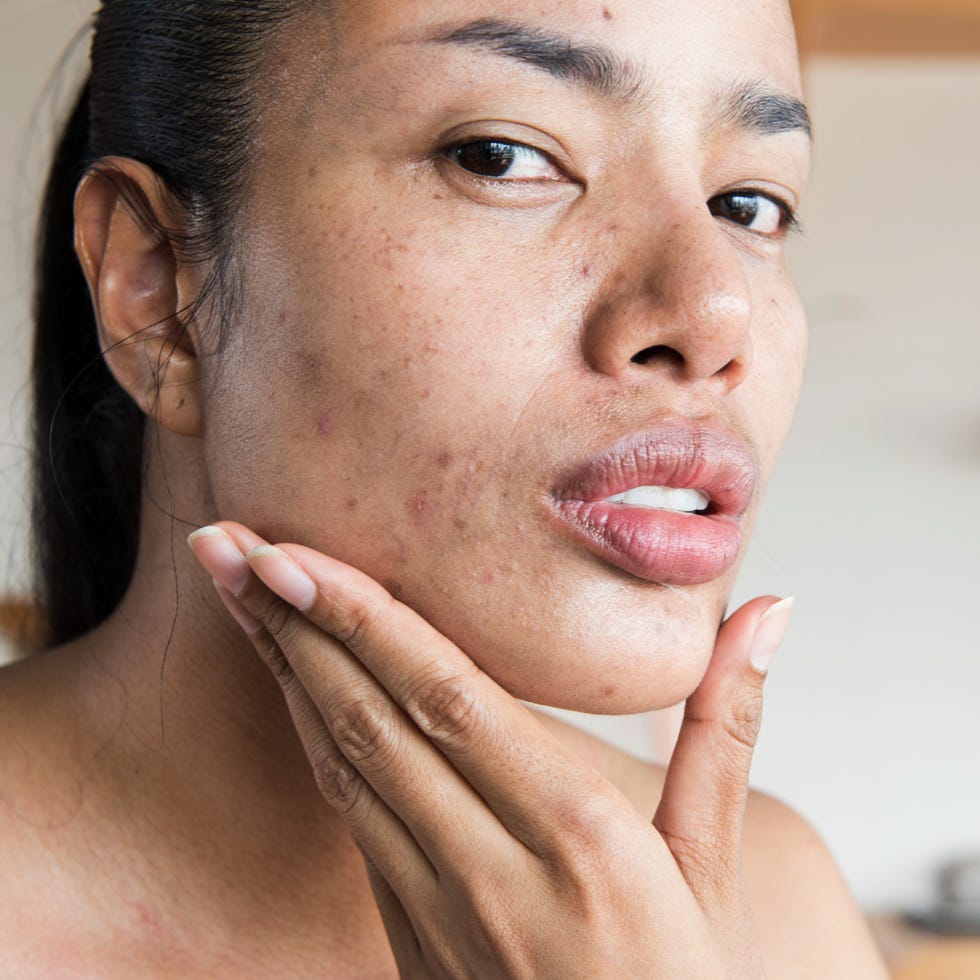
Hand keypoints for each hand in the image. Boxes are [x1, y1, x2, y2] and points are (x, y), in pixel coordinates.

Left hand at [189, 522, 791, 978]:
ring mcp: (436, 908)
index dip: (363, 622)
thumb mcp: (719, 866)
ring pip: (342, 764)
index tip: (294, 556)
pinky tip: (291, 683)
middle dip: (292, 622)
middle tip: (224, 543)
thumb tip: (769, 613)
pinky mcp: (407, 934)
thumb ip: (727, 729)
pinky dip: (312, 737)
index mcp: (579, 836)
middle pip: (370, 719)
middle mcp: (492, 866)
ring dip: (284, 669)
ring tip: (235, 593)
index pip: (446, 699)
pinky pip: (348, 817)